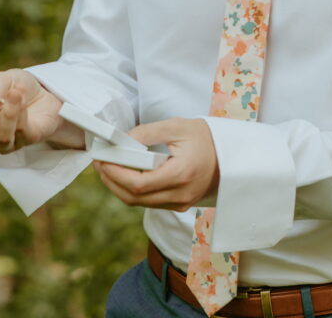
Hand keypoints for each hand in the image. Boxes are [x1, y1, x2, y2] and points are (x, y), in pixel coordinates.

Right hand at [0, 69, 84, 154]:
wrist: (46, 91)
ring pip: (1, 139)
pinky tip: (21, 98)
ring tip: (14, 94)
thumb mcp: (4, 79)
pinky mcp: (28, 140)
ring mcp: (7, 142)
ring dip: (8, 115)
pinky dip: (21, 114)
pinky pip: (22, 132)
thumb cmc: (17, 88)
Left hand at [94, 118, 218, 211]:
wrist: (231, 155)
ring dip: (120, 187)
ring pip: (139, 203)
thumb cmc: (205, 137)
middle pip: (134, 198)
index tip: (102, 159)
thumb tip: (122, 141)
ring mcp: (180, 203)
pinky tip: (126, 175)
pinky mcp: (179, 205)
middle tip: (100, 163)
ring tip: (109, 167)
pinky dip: (134, 191)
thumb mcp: (176, 126)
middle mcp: (180, 195)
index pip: (137, 184)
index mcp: (180, 174)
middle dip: (111, 181)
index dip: (115, 173)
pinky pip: (149, 202)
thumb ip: (147, 133)